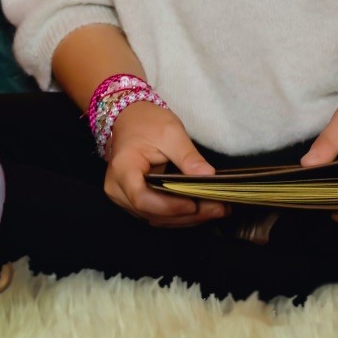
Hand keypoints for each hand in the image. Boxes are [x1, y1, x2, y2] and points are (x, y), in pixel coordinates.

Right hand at [103, 103, 227, 227]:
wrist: (130, 118)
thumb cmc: (147, 122)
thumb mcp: (171, 132)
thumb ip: (188, 156)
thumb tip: (208, 176)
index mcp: (123, 169)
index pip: (143, 198)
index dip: (170, 207)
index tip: (196, 203)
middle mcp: (118, 189)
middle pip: (152, 213)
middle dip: (187, 214)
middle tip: (220, 208)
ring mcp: (124, 198)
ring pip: (157, 218)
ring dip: (188, 218)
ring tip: (217, 209)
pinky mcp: (134, 202)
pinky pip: (158, 214)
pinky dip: (180, 214)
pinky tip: (203, 209)